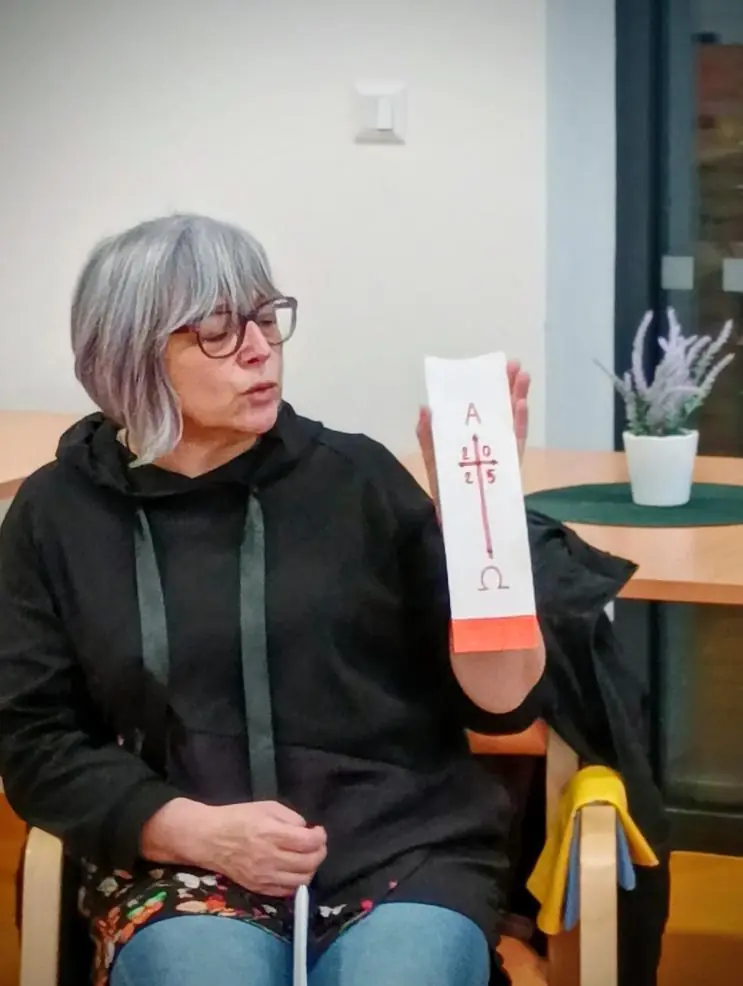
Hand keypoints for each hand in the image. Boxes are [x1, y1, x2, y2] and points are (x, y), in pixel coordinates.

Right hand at [203, 801, 326, 896]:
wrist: (209, 838)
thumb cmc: (238, 818)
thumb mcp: (267, 807)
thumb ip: (291, 817)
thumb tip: (306, 831)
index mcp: (272, 834)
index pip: (308, 842)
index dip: (320, 837)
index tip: (318, 831)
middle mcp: (269, 858)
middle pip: (309, 863)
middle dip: (320, 852)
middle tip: (317, 844)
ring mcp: (264, 877)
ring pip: (301, 881)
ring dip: (310, 869)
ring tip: (307, 857)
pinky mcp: (258, 888)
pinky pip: (286, 892)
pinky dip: (296, 882)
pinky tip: (293, 870)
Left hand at [417, 360, 529, 503]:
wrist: (459, 522)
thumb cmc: (446, 491)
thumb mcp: (433, 461)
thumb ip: (427, 436)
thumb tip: (424, 407)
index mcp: (469, 436)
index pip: (479, 407)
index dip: (486, 386)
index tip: (492, 366)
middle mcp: (488, 440)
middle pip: (500, 409)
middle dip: (507, 387)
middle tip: (514, 365)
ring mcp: (501, 452)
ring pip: (512, 421)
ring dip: (517, 398)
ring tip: (522, 378)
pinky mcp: (510, 466)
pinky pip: (516, 442)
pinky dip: (519, 423)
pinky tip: (520, 405)